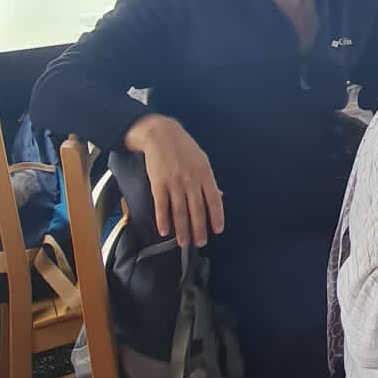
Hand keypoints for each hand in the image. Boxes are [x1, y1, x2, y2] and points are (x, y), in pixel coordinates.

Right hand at [125, 113, 223, 247]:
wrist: (161, 134)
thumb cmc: (183, 147)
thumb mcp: (202, 160)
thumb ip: (209, 180)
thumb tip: (219, 197)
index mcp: (205, 174)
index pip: (214, 200)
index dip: (216, 217)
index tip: (217, 230)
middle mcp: (191, 180)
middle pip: (197, 210)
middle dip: (199, 229)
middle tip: (200, 243)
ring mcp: (174, 182)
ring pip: (179, 211)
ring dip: (182, 230)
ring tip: (183, 243)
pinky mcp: (158, 184)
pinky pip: (162, 206)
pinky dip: (163, 220)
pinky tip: (164, 231)